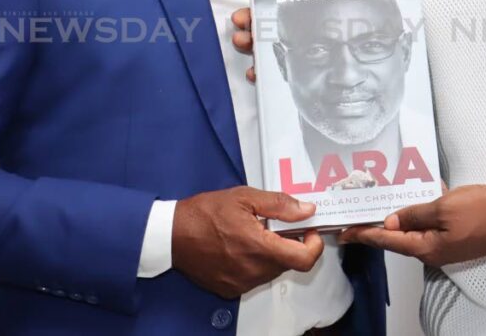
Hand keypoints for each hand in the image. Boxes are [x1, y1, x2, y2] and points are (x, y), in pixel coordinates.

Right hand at [172, 187, 322, 297]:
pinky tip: (241, 246)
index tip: (310, 230)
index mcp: (258, 247)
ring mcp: (241, 283)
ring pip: (272, 271)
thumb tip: (307, 211)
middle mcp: (252, 271)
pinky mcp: (230, 289)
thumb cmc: (205, 213)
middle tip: (276, 224)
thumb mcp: (244, 197)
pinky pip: (255, 277)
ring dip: (273, 253)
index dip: (314, 245)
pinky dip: (256, 263)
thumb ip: (280, 204)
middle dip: (290, 243)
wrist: (171, 235)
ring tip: (254, 233)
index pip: (304, 259)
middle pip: (289, 263)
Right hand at [231, 0, 349, 82]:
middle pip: (269, 16)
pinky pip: (271, 70)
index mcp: (312, 8)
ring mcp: (292, 49)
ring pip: (263, 40)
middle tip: (241, 17)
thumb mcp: (358, 10)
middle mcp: (297, 26)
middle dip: (252, 14)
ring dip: (249, 39)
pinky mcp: (291, 72)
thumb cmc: (358, 38)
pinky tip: (255, 71)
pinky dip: (259, 70)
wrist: (363, 81)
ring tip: (241, 40)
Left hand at [339, 185, 485, 266]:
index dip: (364, 234)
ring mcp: (445, 245)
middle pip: (397, 239)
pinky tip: (410, 202)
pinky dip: (415, 215)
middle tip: (353, 218)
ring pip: (412, 232)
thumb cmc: (482, 210)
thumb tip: (390, 221)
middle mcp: (432, 251)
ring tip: (375, 209)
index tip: (343, 232)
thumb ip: (415, 214)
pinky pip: (428, 226)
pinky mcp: (455, 236)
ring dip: (394, 221)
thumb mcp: (444, 207)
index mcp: (426, 247)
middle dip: (375, 228)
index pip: (387, 240)